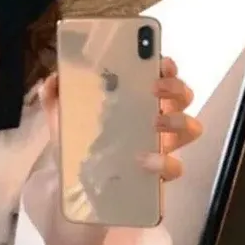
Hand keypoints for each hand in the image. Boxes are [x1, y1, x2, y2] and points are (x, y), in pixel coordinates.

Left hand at [39, 56, 201, 184]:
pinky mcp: (160, 174)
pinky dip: (164, 162)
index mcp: (137, 99)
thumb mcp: (61, 116)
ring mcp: (162, 146)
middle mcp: (156, 119)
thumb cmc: (77, 142)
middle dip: (176, 87)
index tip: (160, 61)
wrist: (74, 183)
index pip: (163, 75)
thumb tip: (53, 78)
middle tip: (154, 89)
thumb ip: (54, 96)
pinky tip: (144, 160)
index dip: (167, 66)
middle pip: (184, 96)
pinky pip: (175, 167)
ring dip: (178, 120)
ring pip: (191, 128)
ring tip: (155, 123)